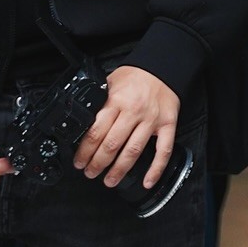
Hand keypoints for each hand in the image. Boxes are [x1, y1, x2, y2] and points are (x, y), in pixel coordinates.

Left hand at [73, 65, 179, 189]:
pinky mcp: (168, 124)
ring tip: (109, 181)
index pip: (96, 133)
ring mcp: (152, 120)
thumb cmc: (136, 75)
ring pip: (133, 151)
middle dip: (97, 164)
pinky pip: (163, 150)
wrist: (165, 65)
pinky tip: (147, 181)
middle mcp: (134, 112)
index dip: (84, 152)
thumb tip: (81, 121)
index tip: (79, 162)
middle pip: (111, 145)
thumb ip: (99, 102)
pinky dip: (156, 169)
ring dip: (119, 170)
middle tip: (90, 173)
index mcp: (117, 101)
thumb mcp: (111, 81)